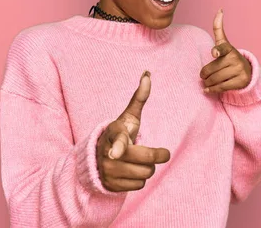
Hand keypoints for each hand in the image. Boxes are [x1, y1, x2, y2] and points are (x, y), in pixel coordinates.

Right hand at [96, 71, 170, 191]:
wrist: (98, 159)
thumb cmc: (120, 134)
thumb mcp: (129, 117)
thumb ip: (138, 98)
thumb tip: (147, 74)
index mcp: (114, 134)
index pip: (119, 141)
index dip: (118, 147)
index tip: (115, 153)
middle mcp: (109, 154)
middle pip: (146, 161)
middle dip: (157, 156)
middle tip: (162, 153)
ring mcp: (109, 171)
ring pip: (145, 174)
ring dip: (148, 168)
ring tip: (138, 161)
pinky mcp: (112, 186)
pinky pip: (139, 186)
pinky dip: (139, 180)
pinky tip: (131, 172)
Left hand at [200, 9, 252, 93]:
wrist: (246, 73)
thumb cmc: (229, 57)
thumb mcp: (224, 44)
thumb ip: (219, 28)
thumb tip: (220, 9)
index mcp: (229, 49)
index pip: (222, 48)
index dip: (217, 50)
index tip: (214, 53)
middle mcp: (235, 58)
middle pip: (210, 69)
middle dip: (204, 74)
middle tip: (204, 76)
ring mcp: (239, 70)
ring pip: (214, 79)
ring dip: (207, 83)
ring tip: (207, 82)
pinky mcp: (240, 81)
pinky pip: (220, 87)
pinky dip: (212, 90)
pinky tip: (208, 89)